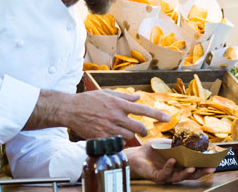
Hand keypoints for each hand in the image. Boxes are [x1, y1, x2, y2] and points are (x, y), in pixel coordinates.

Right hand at [24, 90, 169, 140]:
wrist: (70, 109)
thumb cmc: (88, 100)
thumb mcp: (107, 94)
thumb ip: (124, 97)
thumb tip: (138, 96)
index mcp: (119, 104)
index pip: (143, 110)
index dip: (157, 114)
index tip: (168, 118)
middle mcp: (115, 116)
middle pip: (138, 127)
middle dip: (143, 130)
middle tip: (143, 130)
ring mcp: (108, 128)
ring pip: (129, 136)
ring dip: (130, 135)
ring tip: (124, 131)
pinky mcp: (101, 137)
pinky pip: (116, 142)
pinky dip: (118, 141)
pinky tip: (114, 136)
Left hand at [124, 139, 214, 183]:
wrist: (136, 153)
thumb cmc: (153, 149)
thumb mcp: (168, 144)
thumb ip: (178, 144)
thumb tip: (192, 141)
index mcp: (180, 164)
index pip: (195, 167)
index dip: (205, 165)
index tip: (215, 162)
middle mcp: (175, 172)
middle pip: (191, 175)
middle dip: (201, 172)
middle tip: (211, 168)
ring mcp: (167, 176)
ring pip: (179, 177)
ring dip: (187, 173)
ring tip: (193, 168)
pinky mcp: (157, 177)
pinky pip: (165, 174)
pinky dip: (169, 167)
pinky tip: (172, 160)